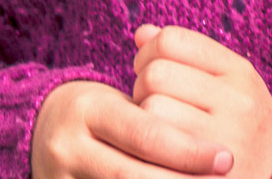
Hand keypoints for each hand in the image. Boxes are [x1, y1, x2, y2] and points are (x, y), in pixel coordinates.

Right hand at [32, 78, 233, 178]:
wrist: (46, 130)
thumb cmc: (102, 112)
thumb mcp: (123, 101)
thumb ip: (160, 109)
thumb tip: (216, 141)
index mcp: (87, 108)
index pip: (144, 133)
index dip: (188, 149)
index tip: (225, 157)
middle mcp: (68, 146)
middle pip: (132, 174)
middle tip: (223, 177)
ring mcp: (60, 178)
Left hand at [133, 26, 271, 178]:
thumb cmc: (233, 127)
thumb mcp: (223, 84)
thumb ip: (184, 55)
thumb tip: (141, 33)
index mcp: (241, 73)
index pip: (172, 40)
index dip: (149, 53)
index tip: (150, 71)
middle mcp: (239, 104)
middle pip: (156, 74)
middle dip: (142, 88)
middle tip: (151, 104)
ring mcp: (225, 141)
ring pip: (151, 111)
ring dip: (142, 120)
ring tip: (157, 128)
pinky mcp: (205, 174)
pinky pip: (154, 151)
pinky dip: (144, 149)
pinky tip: (155, 152)